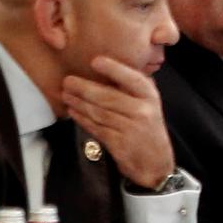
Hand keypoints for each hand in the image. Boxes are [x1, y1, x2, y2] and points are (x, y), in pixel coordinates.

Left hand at [62, 56, 175, 188]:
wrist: (156, 161)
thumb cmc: (148, 127)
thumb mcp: (149, 104)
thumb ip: (133, 88)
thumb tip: (106, 70)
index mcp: (150, 97)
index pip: (132, 79)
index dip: (113, 69)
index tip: (95, 61)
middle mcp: (142, 111)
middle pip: (108, 97)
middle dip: (84, 88)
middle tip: (68, 81)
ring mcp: (130, 128)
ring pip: (99, 112)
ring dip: (79, 103)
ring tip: (66, 95)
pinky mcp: (119, 143)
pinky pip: (96, 127)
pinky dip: (82, 119)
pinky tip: (73, 112)